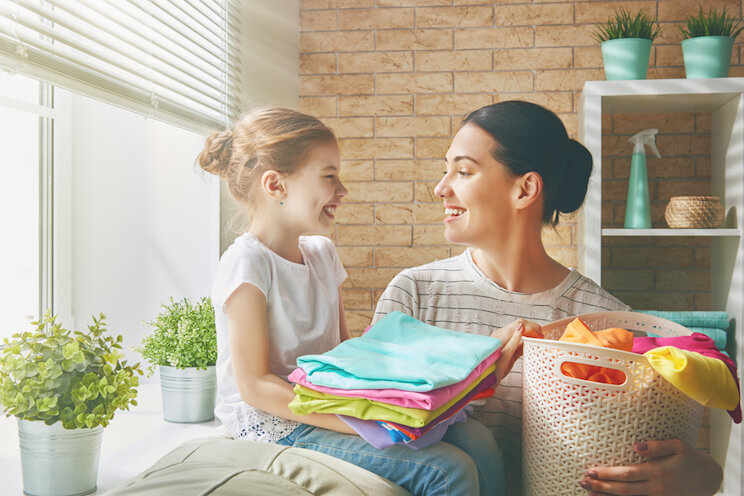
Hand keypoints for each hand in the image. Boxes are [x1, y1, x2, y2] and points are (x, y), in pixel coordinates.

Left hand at [490, 319, 541, 381]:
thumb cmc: (494, 370)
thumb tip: (522, 327)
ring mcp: (499, 335)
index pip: (521, 324)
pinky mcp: (500, 339)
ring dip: (529, 329)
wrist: (483, 376)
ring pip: (517, 326)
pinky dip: (524, 333)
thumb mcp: (506, 359)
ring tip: (538, 338)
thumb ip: (515, 342)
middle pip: (520, 323)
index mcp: (502, 337)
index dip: (533, 329)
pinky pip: (514, 332)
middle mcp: (500, 333)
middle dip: (533, 327)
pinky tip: (528, 341)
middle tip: (542, 337)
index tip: (542, 338)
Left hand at [579, 439, 721, 494]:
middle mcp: (656, 488)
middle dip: (601, 487)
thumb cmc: (691, 458)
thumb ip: (657, 445)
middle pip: (624, 490)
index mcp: (658, 472)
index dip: (608, 474)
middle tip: (582, 482)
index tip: (590, 470)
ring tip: (589, 493)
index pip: (627, 474)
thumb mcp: (679, 446)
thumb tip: (637, 445)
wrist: (710, 479)